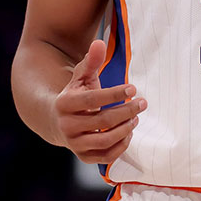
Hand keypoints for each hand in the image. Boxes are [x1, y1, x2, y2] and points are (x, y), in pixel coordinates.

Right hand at [53, 39, 144, 163]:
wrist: (57, 120)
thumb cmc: (76, 94)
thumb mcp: (81, 76)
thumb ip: (91, 61)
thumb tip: (98, 43)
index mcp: (64, 103)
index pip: (93, 100)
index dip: (115, 94)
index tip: (133, 89)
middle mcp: (66, 126)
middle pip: (103, 121)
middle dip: (127, 111)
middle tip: (142, 103)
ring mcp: (74, 143)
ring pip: (105, 140)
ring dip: (126, 129)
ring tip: (136, 118)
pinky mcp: (83, 156)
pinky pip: (106, 156)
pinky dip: (121, 146)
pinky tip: (129, 132)